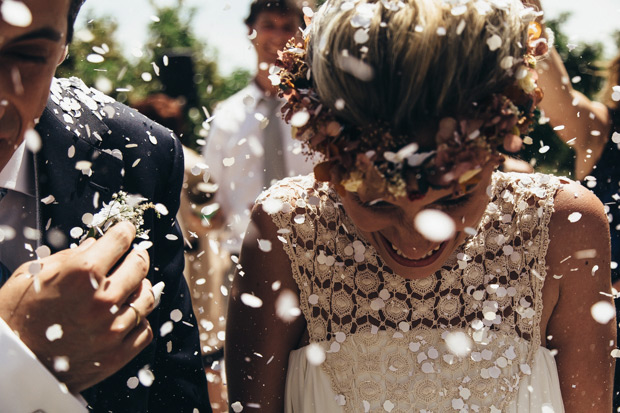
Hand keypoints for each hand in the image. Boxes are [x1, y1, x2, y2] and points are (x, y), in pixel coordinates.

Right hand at [0, 222, 154, 392]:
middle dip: (136, 256)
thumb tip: (95, 245)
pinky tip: (128, 315)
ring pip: (147, 297)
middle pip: (140, 266)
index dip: (125, 231)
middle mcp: (102, 300)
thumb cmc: (14, 317)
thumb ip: (69, 256)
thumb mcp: (33, 275)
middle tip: (132, 256)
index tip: (126, 231)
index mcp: (81, 274)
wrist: (7, 364)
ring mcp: (112, 329)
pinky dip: (139, 319)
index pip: (121, 240)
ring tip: (133, 285)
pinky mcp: (116, 355)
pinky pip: (144, 330)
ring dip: (142, 287)